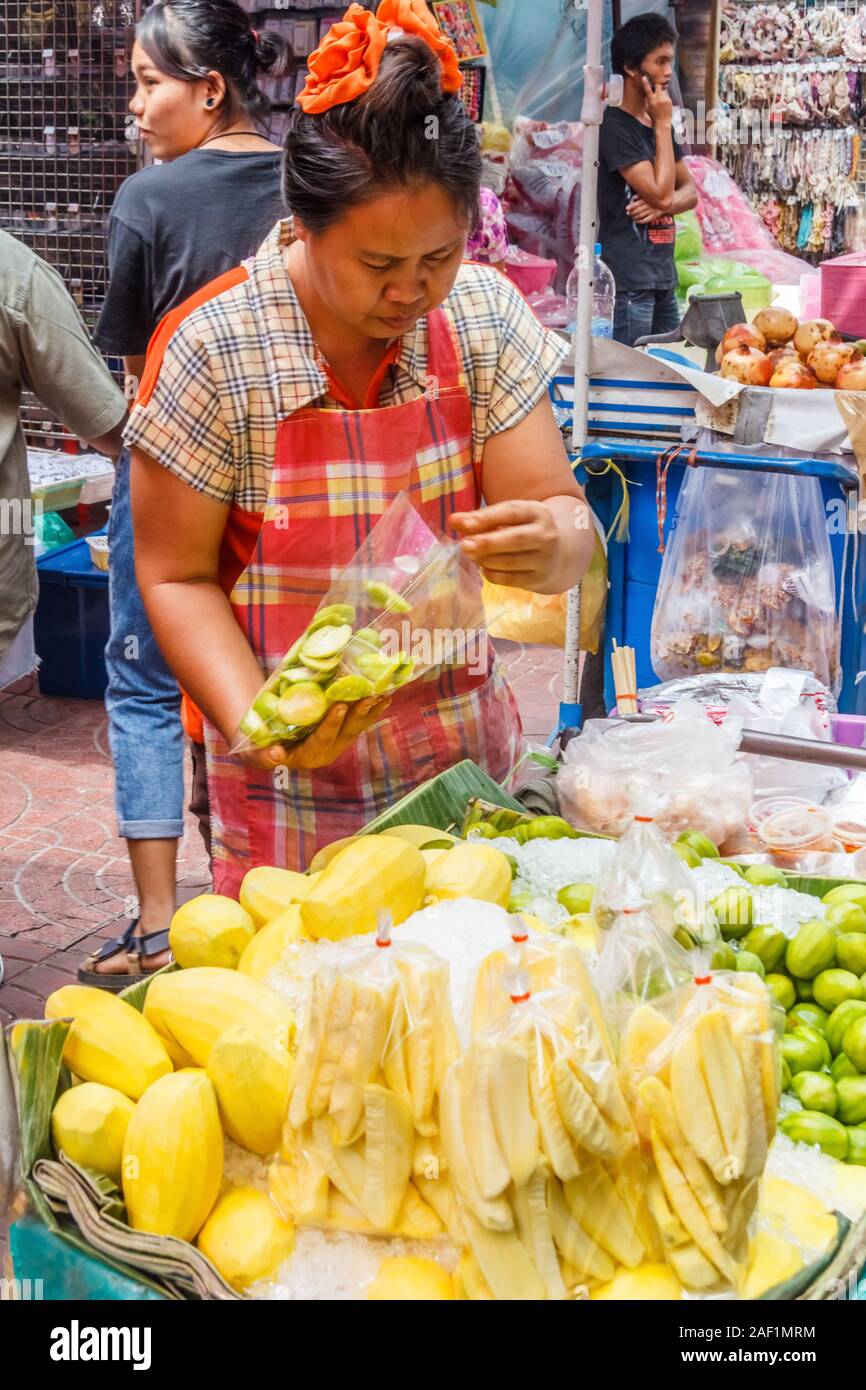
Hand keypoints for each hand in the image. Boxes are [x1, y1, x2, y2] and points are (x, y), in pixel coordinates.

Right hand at [236, 697, 390, 770]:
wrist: (270, 749)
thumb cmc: (260, 748)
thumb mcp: (257, 753)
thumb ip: (264, 755)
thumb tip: (275, 755)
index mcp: (308, 756)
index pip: (322, 739)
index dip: (331, 723)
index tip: (339, 706)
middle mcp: (327, 752)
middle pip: (346, 732)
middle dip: (359, 714)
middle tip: (370, 695)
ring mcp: (338, 744)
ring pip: (357, 727)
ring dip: (371, 711)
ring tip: (384, 693)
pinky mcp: (343, 735)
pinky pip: (361, 722)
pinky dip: (373, 710)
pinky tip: (386, 695)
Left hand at [450, 499, 561, 588]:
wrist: (558, 553)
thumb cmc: (523, 529)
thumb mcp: (508, 517)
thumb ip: (480, 518)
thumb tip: (453, 521)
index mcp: (538, 513)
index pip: (511, 512)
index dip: (486, 518)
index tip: (462, 524)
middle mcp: (546, 535)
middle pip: (515, 539)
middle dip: (487, 543)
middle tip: (464, 545)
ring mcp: (545, 560)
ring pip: (510, 562)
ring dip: (485, 560)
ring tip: (471, 555)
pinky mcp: (539, 579)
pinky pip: (509, 579)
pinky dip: (491, 574)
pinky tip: (484, 567)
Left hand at [627, 196, 666, 224]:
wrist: (667, 203)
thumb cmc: (656, 199)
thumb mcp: (649, 195)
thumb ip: (640, 196)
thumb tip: (633, 197)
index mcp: (648, 199)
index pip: (638, 203)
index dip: (632, 206)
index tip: (627, 208)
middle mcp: (650, 205)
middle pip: (639, 210)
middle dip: (632, 212)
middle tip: (628, 213)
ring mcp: (652, 211)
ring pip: (641, 215)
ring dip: (635, 217)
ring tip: (631, 216)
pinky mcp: (654, 216)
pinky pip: (645, 220)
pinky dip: (640, 221)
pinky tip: (636, 221)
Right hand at [642, 74, 672, 125]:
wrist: (663, 122)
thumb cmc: (654, 117)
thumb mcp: (647, 110)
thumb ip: (647, 101)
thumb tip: (646, 96)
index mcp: (651, 101)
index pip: (648, 90)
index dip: (645, 83)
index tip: (644, 77)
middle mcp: (658, 99)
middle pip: (658, 86)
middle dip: (657, 86)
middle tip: (657, 91)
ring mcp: (664, 99)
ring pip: (663, 91)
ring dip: (661, 94)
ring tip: (661, 103)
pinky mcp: (669, 100)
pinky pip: (667, 96)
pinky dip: (665, 99)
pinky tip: (665, 106)